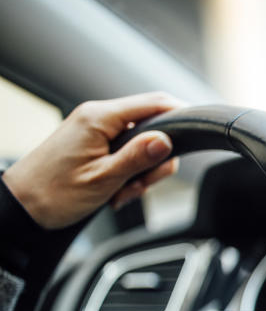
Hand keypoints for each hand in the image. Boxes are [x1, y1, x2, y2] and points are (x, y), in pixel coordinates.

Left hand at [2, 92, 184, 228]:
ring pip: (141, 145)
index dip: (181, 114)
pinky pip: (126, 154)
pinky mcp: (94, 144)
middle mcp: (97, 117)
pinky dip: (128, 174)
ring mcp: (95, 130)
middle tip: (141, 185)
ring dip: (140, 172)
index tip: (199, 131)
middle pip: (152, 128)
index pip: (154, 103)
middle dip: (155, 160)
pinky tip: (114, 191)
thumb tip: (167, 140)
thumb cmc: (53, 194)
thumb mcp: (103, 179)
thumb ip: (138, 157)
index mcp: (99, 118)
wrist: (22, 207)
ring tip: (120, 192)